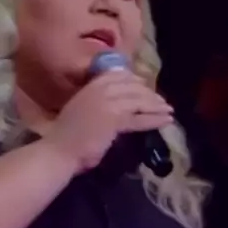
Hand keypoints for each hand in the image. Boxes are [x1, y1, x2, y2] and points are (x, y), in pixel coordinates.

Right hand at [45, 70, 173, 171]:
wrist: (58, 151)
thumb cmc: (65, 137)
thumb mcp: (81, 111)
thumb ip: (97, 105)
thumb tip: (115, 107)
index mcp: (90, 86)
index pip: (119, 76)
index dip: (136, 81)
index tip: (146, 88)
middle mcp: (100, 89)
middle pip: (133, 86)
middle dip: (150, 94)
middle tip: (162, 101)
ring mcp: (108, 102)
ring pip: (139, 100)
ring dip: (156, 105)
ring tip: (169, 111)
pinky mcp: (114, 118)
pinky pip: (140, 117)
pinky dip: (155, 119)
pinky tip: (166, 121)